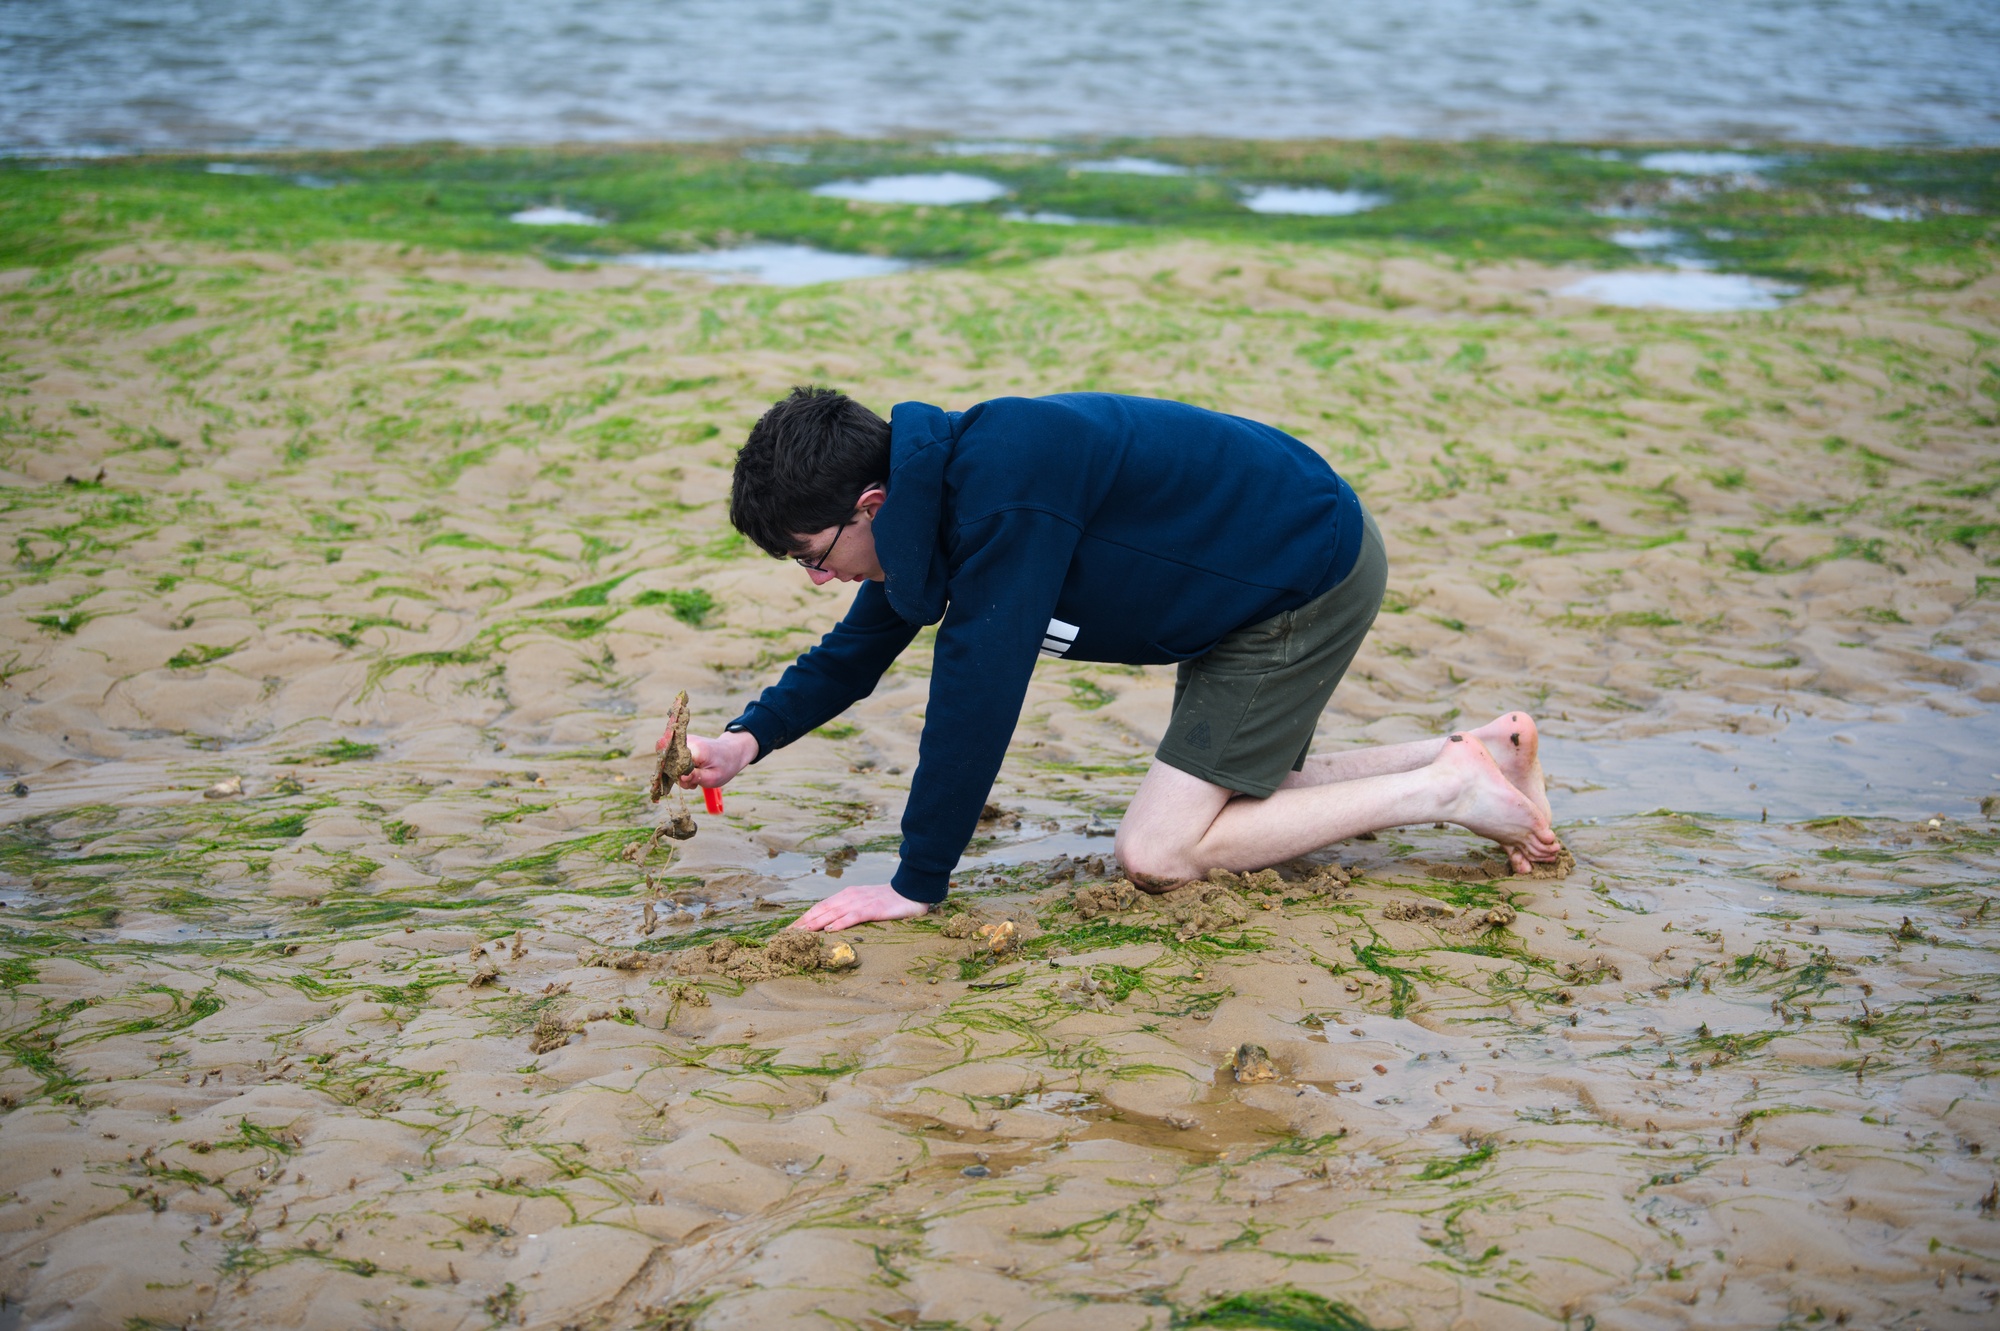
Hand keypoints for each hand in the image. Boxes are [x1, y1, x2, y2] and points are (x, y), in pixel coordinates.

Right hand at [656, 725, 757, 789]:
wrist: (732, 752)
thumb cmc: (724, 766)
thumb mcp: (713, 778)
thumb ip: (696, 777)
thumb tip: (680, 778)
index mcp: (696, 750)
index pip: (676, 766)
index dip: (680, 778)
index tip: (690, 784)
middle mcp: (687, 741)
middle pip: (671, 764)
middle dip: (680, 777)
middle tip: (695, 781)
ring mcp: (684, 740)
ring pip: (671, 762)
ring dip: (681, 773)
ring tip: (696, 776)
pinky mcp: (682, 742)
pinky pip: (674, 758)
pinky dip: (681, 767)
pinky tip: (692, 770)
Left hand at [791, 882, 929, 932]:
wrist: (910, 891)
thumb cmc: (887, 900)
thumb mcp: (864, 904)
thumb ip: (849, 911)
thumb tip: (831, 925)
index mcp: (846, 895)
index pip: (820, 907)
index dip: (804, 918)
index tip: (789, 929)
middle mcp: (849, 896)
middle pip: (821, 910)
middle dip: (803, 922)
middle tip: (787, 935)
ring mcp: (860, 902)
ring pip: (833, 913)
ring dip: (815, 923)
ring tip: (801, 933)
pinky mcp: (872, 909)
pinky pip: (853, 916)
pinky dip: (840, 923)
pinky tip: (830, 930)